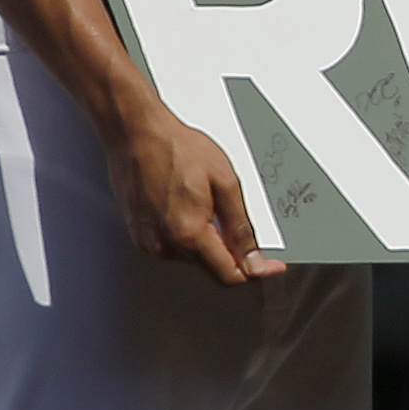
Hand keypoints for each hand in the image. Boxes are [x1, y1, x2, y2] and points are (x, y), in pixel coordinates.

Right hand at [101, 96, 283, 286]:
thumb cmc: (177, 149)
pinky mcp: (139, 236)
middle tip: (249, 231)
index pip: (229, 275)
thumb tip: (253, 260)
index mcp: (188, 234)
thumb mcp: (225, 183)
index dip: (256, 272)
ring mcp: (148, 243)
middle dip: (235, 255)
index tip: (271, 266)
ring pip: (193, 259)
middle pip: (211, 269)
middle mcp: (164, 245)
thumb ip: (241, 228)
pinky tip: (191, 208)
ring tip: (210, 204)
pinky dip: (190, 236)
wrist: (137, 135)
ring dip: (211, 244)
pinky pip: (174, 248)